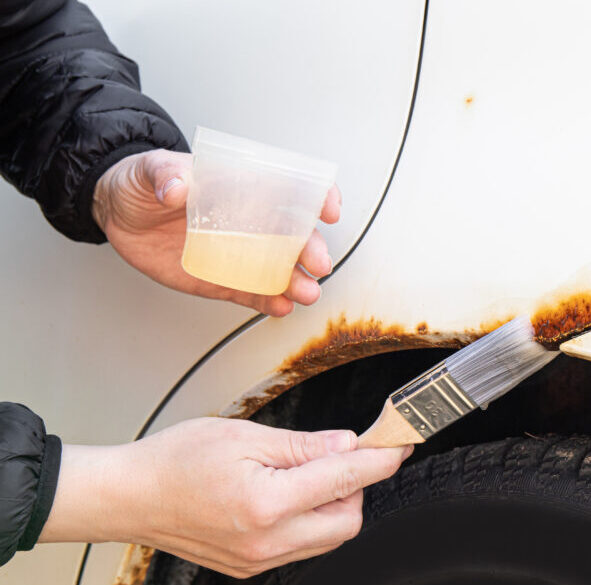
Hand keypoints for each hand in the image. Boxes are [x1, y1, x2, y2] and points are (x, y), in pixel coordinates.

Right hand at [39, 418, 410, 577]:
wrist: (130, 496)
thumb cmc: (176, 460)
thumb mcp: (246, 437)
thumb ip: (305, 446)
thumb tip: (349, 444)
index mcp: (266, 503)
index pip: (344, 480)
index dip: (378, 459)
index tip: (398, 444)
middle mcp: (266, 542)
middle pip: (346, 521)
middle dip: (355, 487)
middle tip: (341, 457)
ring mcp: (258, 561)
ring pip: (327, 538)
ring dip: (332, 505)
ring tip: (305, 473)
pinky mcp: (251, 567)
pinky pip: (301, 547)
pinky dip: (309, 520)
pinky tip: (288, 495)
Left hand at [92, 149, 341, 316]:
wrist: (118, 213)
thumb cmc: (143, 181)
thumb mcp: (151, 168)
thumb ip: (167, 175)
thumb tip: (177, 187)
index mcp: (241, 187)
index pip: (290, 188)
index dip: (316, 197)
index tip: (327, 210)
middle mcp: (249, 221)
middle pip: (292, 235)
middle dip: (311, 249)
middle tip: (318, 264)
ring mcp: (238, 252)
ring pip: (278, 269)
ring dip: (297, 282)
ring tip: (306, 293)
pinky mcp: (221, 279)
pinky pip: (252, 293)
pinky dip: (269, 302)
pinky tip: (282, 307)